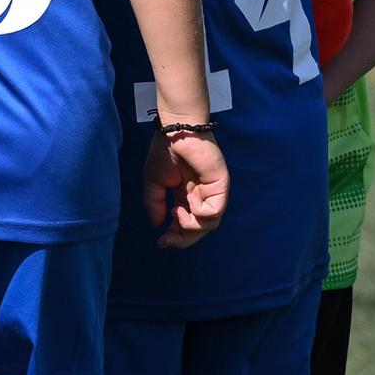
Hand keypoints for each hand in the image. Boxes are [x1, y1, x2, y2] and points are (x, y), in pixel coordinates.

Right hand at [142, 130, 229, 248]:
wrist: (176, 131)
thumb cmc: (165, 151)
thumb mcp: (153, 182)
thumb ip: (155, 204)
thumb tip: (157, 226)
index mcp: (186, 196)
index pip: (185, 224)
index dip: (175, 237)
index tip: (161, 243)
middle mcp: (202, 197)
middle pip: (199, 229)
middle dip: (182, 239)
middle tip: (168, 240)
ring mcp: (212, 192)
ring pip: (208, 225)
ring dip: (190, 225)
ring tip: (176, 210)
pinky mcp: (220, 187)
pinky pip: (214, 212)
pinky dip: (199, 211)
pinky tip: (188, 199)